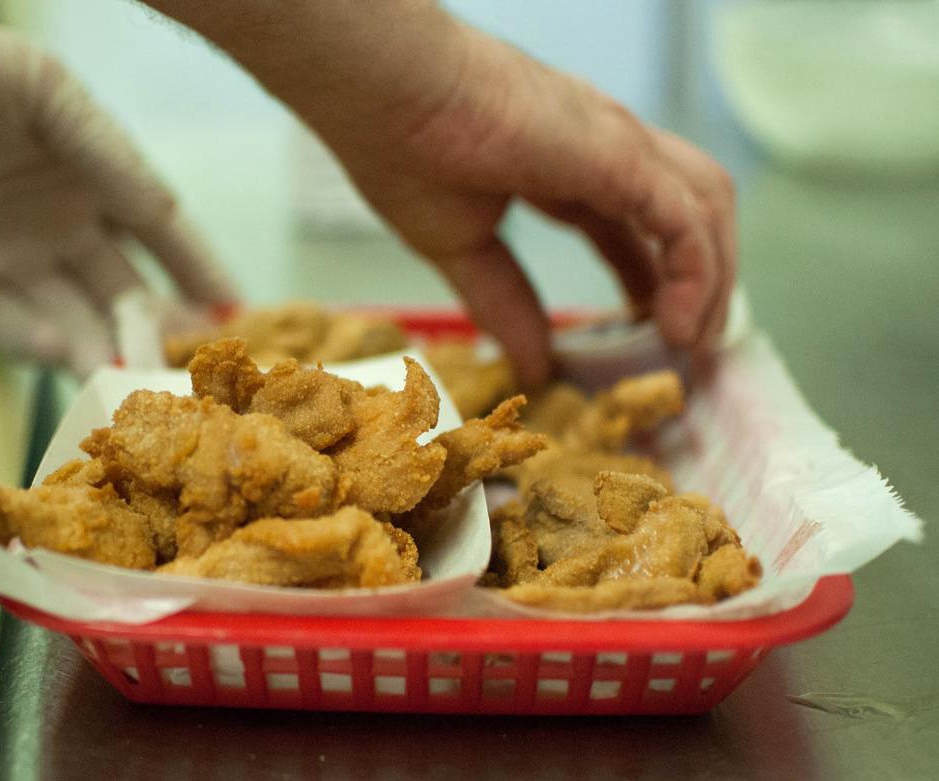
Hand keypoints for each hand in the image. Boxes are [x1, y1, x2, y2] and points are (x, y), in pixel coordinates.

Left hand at [0, 2, 232, 375]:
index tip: (238, 314)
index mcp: (95, 180)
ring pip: (71, 319)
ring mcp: (11, 255)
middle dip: (155, 332)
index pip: (163, 236)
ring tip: (123, 380)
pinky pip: (2, 320)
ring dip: (99, 351)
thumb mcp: (50, 95)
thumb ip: (111, 156)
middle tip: (180, 371)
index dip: (202, 273)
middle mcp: (62, 227)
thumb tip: (170, 214)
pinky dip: (31, 340)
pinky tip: (58, 352)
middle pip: (124, 294)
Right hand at [323, 27, 735, 386]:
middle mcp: (605, 147)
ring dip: (713, 278)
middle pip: (687, 211)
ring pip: (705, 207)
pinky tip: (680, 324)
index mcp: (564, 162)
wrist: (384, 93)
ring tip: (694, 341)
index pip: (633, 224)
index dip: (652, 279)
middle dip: (700, 279)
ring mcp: (618, 144)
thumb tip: (531, 369)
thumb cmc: (404, 149)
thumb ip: (502, 304)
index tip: (653, 333)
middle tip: (690, 346)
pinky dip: (697, 274)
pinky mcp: (620, 156)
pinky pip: (686, 221)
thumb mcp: (461, 249)